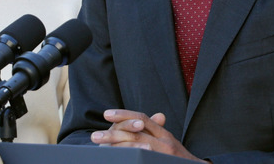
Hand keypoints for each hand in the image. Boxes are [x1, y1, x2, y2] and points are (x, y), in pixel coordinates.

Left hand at [91, 109, 208, 161]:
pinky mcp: (159, 162)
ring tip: (100, 149)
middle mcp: (164, 142)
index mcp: (164, 133)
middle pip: (135, 133)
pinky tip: (117, 158)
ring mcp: (163, 154)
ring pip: (136, 147)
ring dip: (116, 147)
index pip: (141, 118)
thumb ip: (158, 129)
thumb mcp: (170, 141)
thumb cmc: (179, 157)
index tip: (106, 114)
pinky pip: (141, 158)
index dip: (123, 114)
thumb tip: (157, 116)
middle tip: (94, 136)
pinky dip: (129, 157)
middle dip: (112, 134)